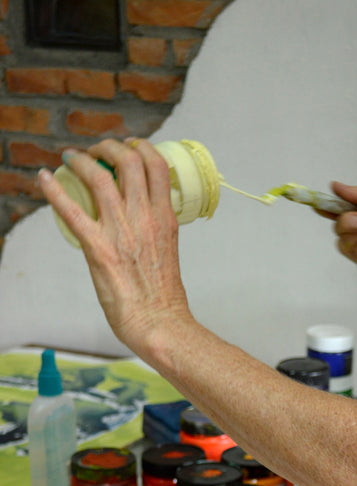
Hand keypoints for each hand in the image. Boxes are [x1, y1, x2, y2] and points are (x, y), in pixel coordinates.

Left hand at [38, 138, 192, 353]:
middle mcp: (144, 219)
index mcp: (164, 219)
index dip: (141, 147)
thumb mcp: (169, 252)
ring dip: (81, 159)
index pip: (157, 166)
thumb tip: (142, 223)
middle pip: (129, 161)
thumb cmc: (164, 299)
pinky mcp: (98, 249)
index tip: (129, 147)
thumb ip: (155, 231)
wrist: (159, 324)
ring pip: (99, 176)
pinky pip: (71, 211)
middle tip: (97, 150)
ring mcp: (121, 232)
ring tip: (73, 157)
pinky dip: (54, 190)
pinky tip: (45, 178)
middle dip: (109, 146)